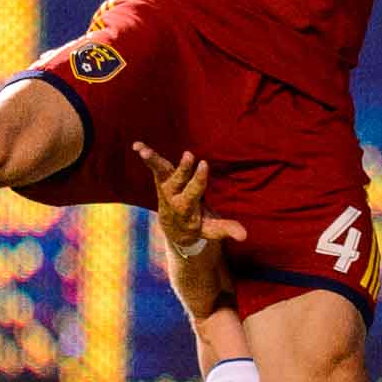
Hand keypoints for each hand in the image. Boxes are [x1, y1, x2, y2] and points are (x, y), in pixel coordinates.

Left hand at [134, 143, 248, 251]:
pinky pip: (155, 167)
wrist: (175, 229)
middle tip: (188, 155)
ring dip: (154, 161)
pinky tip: (137, 145)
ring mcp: (165, 188)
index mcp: (185, 209)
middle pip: (176, 182)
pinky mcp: (162, 179)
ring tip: (143, 151)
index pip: (192, 193)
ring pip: (161, 173)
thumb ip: (226, 230)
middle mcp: (172, 198)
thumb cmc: (199, 226)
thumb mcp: (212, 230)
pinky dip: (147, 156)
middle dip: (183, 169)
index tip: (204, 165)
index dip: (197, 179)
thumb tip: (244, 236)